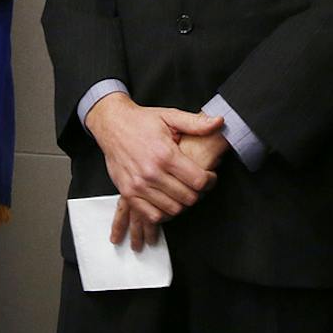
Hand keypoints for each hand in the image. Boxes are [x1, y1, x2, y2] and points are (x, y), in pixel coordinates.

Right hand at [85, 95, 222, 247]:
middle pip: (188, 198)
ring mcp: (138, 185)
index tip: (209, 177)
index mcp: (165, 154)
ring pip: (173, 209)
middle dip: (198, 192)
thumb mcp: (170, 116)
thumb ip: (196, 124)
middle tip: (197, 184)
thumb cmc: (141, 121)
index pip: (198, 181)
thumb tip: (220, 122)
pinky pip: (153, 215)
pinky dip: (164, 212)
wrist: (112, 124)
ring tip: (183, 191)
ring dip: (182, 203)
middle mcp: (152, 172)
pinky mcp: (127, 193)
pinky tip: (167, 200)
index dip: (210, 181)